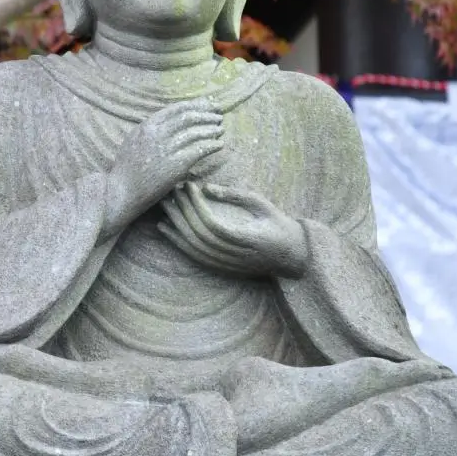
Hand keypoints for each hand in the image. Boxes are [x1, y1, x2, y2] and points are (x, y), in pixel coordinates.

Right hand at [104, 98, 223, 232]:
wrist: (122, 191)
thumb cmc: (127, 168)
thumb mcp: (134, 140)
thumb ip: (151, 129)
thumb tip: (171, 120)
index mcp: (147, 126)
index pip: (177, 109)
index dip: (196, 105)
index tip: (208, 104)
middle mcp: (157, 134)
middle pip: (189, 118)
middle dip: (207, 114)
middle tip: (218, 116)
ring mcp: (166, 150)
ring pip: (196, 133)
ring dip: (212, 129)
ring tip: (220, 129)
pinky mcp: (176, 166)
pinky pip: (199, 150)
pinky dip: (212, 145)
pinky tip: (219, 145)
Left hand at [158, 182, 307, 277]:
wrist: (292, 256)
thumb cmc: (279, 224)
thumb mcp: (263, 205)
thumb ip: (236, 196)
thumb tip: (207, 187)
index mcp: (248, 239)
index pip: (214, 224)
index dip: (197, 206)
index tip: (189, 186)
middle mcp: (235, 255)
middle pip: (199, 236)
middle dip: (182, 212)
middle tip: (172, 192)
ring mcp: (228, 264)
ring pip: (194, 248)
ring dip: (176, 227)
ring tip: (164, 207)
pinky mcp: (222, 269)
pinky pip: (194, 257)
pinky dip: (178, 243)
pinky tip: (166, 229)